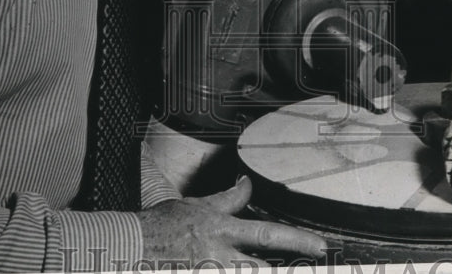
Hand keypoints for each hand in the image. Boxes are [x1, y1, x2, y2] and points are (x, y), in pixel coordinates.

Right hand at [137, 175, 326, 267]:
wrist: (131, 245)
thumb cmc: (163, 226)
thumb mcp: (198, 206)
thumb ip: (226, 200)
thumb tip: (246, 185)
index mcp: (222, 230)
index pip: (267, 234)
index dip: (297, 240)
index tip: (320, 246)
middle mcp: (220, 256)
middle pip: (261, 267)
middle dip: (290, 267)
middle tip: (316, 262)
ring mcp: (209, 270)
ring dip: (266, 272)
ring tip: (296, 273)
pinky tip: (254, 273)